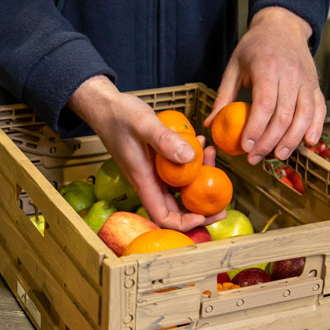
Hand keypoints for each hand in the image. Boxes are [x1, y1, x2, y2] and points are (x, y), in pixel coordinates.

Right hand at [67, 76, 226, 230]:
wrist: (105, 107)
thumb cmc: (119, 115)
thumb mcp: (143, 123)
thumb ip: (164, 140)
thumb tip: (189, 158)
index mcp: (143, 180)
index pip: (163, 217)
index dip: (185, 223)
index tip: (205, 214)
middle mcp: (148, 181)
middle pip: (176, 209)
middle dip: (201, 208)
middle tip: (224, 201)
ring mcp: (153, 173)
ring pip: (180, 189)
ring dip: (200, 178)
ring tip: (212, 153)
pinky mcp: (156, 163)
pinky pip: (178, 171)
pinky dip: (192, 162)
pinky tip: (199, 143)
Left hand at [204, 7, 325, 164]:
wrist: (283, 25)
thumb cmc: (254, 47)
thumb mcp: (233, 66)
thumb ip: (223, 96)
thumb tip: (210, 124)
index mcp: (267, 68)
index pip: (265, 103)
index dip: (256, 128)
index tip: (246, 146)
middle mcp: (291, 74)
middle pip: (284, 115)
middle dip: (269, 141)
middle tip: (254, 158)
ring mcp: (306, 80)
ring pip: (304, 116)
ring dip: (292, 140)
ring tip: (277, 156)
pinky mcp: (316, 85)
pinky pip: (320, 109)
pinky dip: (316, 127)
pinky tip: (307, 143)